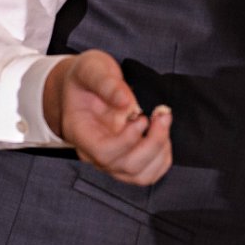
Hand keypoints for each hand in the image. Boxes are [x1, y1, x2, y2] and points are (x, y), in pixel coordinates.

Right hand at [42, 50, 172, 184]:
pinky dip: (162, 156)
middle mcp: (94, 152)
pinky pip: (149, 172)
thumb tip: (127, 103)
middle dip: (152, 143)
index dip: (127, 141)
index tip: (142, 118)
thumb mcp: (90, 68)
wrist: (85, 85)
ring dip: (160, 151)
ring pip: (140, 175)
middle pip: (125, 166)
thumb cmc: (86, 78)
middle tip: (162, 115)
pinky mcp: (127, 158)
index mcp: (81, 131)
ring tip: (163, 121)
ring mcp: (112, 158)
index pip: (103, 152)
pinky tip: (162, 132)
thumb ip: (106, 83)